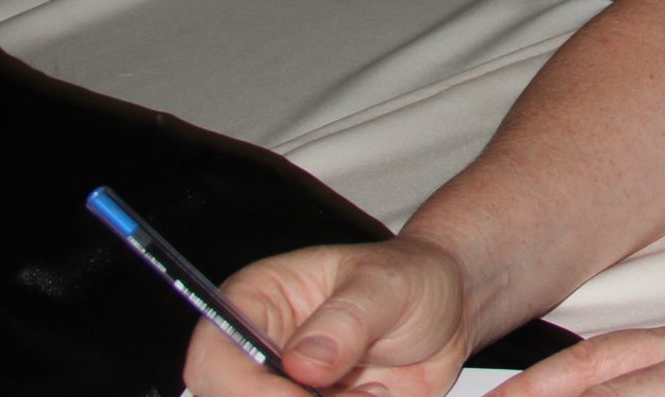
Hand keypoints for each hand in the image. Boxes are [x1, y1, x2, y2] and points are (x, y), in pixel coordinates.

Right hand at [182, 236, 471, 396]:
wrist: (449, 312)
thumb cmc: (412, 279)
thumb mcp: (388, 286)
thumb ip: (347, 319)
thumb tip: (303, 362)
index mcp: (258, 300)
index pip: (215, 355)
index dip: (245, 387)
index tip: (299, 395)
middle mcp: (260, 352)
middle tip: (355, 395)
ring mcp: (282, 388)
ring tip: (372, 391)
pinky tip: (376, 396)